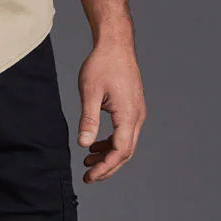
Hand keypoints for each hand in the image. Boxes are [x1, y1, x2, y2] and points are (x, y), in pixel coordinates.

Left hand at [76, 37, 145, 182]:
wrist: (116, 44)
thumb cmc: (102, 63)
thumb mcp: (90, 91)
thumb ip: (88, 119)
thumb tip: (84, 144)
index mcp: (128, 115)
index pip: (120, 151)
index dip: (105, 167)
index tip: (90, 176)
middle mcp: (137, 116)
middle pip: (125, 152)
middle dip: (107, 166)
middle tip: (88, 175)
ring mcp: (137, 111)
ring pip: (126, 143)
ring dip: (108, 154)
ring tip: (88, 160)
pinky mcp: (132, 106)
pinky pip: (125, 131)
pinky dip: (111, 141)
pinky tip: (96, 142)